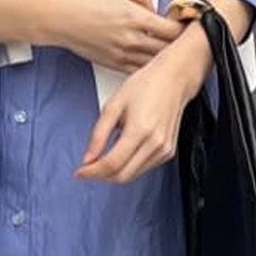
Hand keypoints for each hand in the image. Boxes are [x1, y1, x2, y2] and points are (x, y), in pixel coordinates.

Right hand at [45, 0, 186, 72]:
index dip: (183, 28)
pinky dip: (147, 66)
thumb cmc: (83, 1)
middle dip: (177, 45)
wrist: (59, 19)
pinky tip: (149, 60)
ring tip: (167, 52)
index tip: (185, 25)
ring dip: (163, 58)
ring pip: (155, 63)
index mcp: (135, 18)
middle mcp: (131, 40)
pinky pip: (138, 70)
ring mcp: (122, 55)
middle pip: (168, 50)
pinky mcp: (113, 64)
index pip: (172, 30)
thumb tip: (151, 5)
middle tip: (180, 40)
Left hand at [75, 27, 205, 183]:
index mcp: (140, 130)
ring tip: (103, 159)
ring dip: (114, 173)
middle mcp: (155, 144)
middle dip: (101, 176)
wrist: (174, 79)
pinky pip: (143, 168)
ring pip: (133, 175)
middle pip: (122, 175)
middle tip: (88, 168)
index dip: (92, 172)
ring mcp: (164, 150)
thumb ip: (99, 134)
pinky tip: (121, 154)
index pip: (112, 164)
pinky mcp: (168, 152)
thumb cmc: (146, 85)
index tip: (80, 171)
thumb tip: (88, 158)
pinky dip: (128, 167)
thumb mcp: (114, 104)